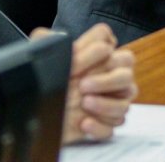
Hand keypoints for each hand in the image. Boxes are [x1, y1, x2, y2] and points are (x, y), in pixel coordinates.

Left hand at [33, 24, 135, 144]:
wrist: (38, 115)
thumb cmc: (46, 82)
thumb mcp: (41, 58)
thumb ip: (46, 40)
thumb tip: (53, 37)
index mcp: (96, 58)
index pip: (110, 44)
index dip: (101, 49)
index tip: (80, 59)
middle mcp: (107, 78)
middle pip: (126, 73)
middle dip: (108, 80)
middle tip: (83, 85)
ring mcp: (109, 102)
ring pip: (125, 103)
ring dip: (106, 104)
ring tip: (85, 103)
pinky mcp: (105, 124)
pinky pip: (114, 126)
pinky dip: (101, 126)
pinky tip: (84, 123)